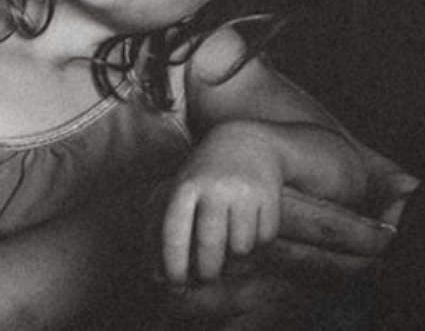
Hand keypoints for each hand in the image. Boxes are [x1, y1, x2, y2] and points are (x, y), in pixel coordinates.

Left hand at [160, 123, 284, 283]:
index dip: (173, 264)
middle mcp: (215, 188)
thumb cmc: (205, 174)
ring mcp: (244, 192)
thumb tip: (154, 274)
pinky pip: (264, 240)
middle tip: (207, 275)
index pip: (174, 233)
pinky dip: (258, 244)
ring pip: (240, 250)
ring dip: (236, 257)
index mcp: (185, 186)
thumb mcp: (180, 188)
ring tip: (230, 244)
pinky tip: (250, 229)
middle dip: (207, 272)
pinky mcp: (270, 196)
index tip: (176, 282)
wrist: (246, 141)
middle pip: (210, 249)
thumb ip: (166, 227)